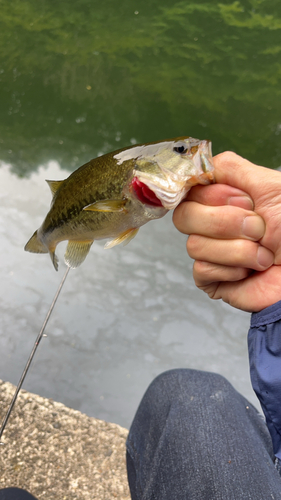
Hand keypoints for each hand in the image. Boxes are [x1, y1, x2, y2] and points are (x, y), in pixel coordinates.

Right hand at [173, 152, 280, 311]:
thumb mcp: (270, 186)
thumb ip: (230, 168)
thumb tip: (197, 167)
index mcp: (225, 199)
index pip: (190, 189)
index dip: (214, 195)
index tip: (245, 200)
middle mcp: (214, 224)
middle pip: (184, 215)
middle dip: (226, 223)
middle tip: (259, 229)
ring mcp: (211, 252)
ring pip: (194, 245)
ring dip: (238, 250)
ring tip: (264, 254)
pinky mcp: (211, 280)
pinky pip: (201, 270)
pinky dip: (232, 269)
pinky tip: (251, 271)